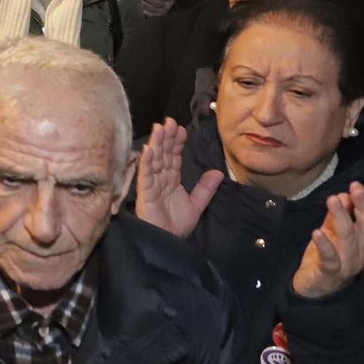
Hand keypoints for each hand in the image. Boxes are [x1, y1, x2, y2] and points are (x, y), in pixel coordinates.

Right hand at [134, 118, 222, 238]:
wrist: (168, 242)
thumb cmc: (177, 225)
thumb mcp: (197, 205)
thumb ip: (206, 188)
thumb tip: (218, 172)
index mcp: (171, 179)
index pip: (173, 156)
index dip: (176, 142)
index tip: (180, 128)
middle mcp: (160, 178)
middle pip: (163, 154)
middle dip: (166, 137)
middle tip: (169, 121)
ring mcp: (152, 184)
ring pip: (154, 160)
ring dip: (156, 144)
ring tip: (159, 128)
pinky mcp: (145, 192)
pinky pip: (146, 175)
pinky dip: (146, 162)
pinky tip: (148, 150)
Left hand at [139, 0, 178, 17]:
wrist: (167, 9)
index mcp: (170, 0)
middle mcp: (165, 7)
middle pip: (156, 2)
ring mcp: (160, 12)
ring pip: (150, 8)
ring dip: (143, 3)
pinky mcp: (154, 16)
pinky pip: (147, 14)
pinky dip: (142, 9)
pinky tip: (137, 5)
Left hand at [292, 182, 363, 298]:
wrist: (314, 290)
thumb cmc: (325, 258)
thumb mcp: (331, 233)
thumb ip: (337, 216)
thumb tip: (343, 195)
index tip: (359, 186)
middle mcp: (361, 254)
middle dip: (363, 206)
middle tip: (355, 187)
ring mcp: (347, 265)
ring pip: (348, 240)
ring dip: (342, 218)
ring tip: (333, 199)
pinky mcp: (330, 274)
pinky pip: (330, 259)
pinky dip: (324, 246)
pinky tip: (317, 232)